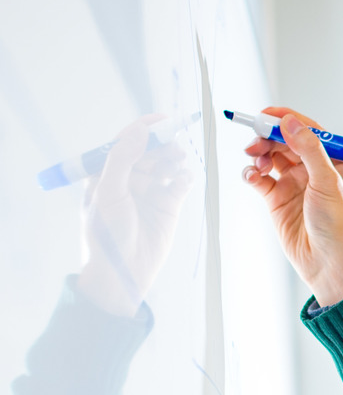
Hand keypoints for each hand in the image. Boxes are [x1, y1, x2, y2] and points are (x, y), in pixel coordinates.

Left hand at [77, 114, 195, 316]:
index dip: (143, 129)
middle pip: (150, 150)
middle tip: (172, 145)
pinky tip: (182, 180)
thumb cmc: (106, 235)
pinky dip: (184, 177)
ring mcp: (150, 192)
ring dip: (174, 159)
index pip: (125, 142)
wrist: (123, 274)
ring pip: (167, 164)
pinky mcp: (168, 206)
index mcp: (106, 173)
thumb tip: (139, 131)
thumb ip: (123, 159)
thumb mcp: (108, 192)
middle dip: (161, 145)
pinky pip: (180, 184)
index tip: (161, 120)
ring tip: (177, 162)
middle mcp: (128, 179)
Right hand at [242, 106, 342, 306]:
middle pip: (286, 141)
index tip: (267, 115)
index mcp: (335, 162)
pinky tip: (252, 176)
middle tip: (256, 138)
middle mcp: (314, 170)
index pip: (309, 131)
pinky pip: (260, 178)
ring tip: (255, 159)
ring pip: (270, 157)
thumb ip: (309, 151)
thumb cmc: (340, 228)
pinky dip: (252, 174)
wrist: (329, 266)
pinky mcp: (277, 200)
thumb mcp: (328, 184)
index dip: (288, 120)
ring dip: (259, 153)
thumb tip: (291, 123)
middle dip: (269, 136)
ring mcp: (295, 184)